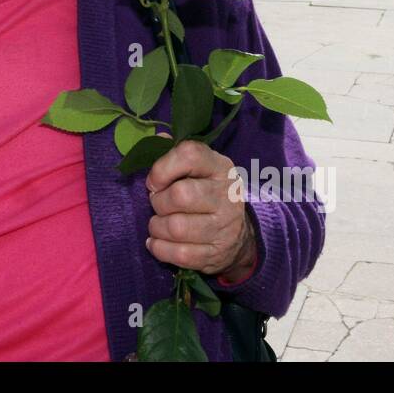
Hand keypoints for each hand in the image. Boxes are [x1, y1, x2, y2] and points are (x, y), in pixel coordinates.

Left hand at [144, 138, 256, 280]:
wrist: (239, 234)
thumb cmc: (207, 193)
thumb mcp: (199, 169)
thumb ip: (176, 153)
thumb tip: (158, 137)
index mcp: (220, 167)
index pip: (190, 155)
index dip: (163, 167)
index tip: (154, 181)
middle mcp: (226, 195)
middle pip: (181, 195)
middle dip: (158, 202)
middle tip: (158, 204)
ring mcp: (224, 227)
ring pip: (176, 227)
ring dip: (157, 226)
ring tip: (158, 224)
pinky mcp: (215, 254)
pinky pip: (179, 254)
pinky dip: (160, 249)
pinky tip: (157, 242)